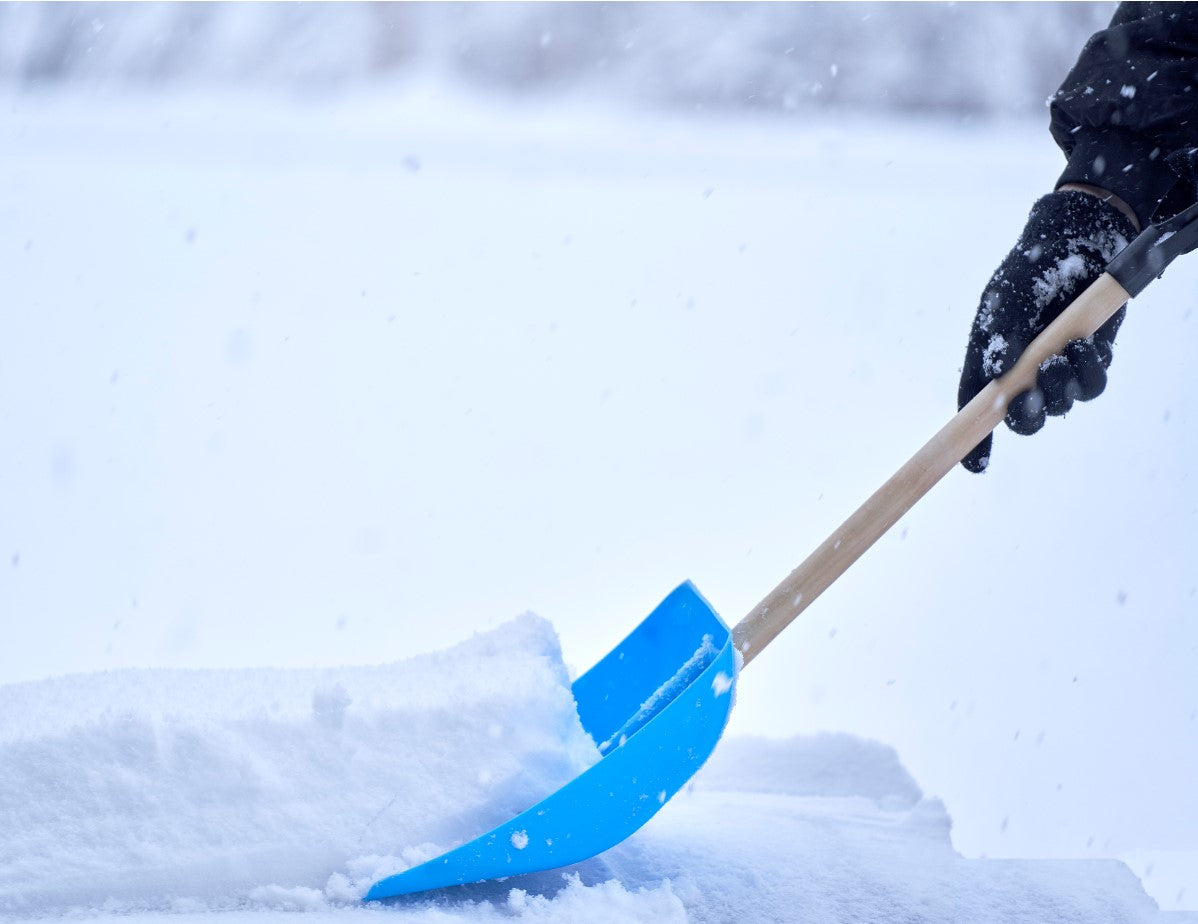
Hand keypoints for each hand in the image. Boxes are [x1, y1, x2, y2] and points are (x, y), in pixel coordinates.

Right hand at [957, 189, 1137, 472]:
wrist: (1075, 243)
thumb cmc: (1028, 272)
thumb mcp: (1002, 301)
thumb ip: (999, 337)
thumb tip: (999, 373)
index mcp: (990, 367)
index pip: (975, 413)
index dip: (974, 442)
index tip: (975, 465)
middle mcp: (1023, 376)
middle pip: (1023, 420)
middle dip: (1026, 416)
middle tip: (1030, 398)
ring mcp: (1058, 372)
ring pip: (1061, 406)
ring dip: (1061, 387)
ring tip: (1064, 352)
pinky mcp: (1090, 362)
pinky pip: (1091, 386)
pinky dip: (1088, 371)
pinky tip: (1084, 345)